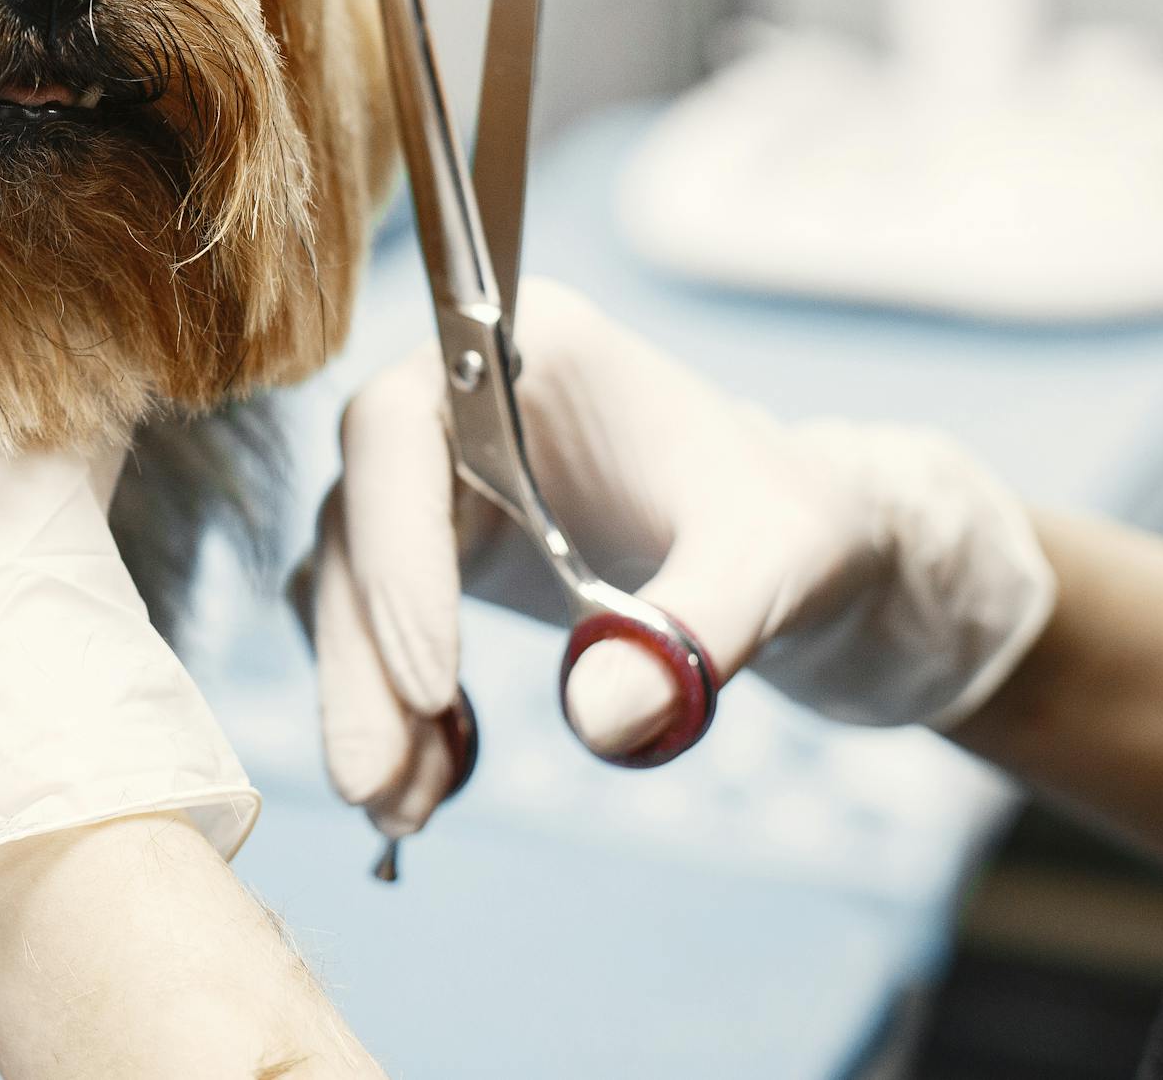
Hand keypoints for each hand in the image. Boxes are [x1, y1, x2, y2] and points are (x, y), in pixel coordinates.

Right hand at [301, 280, 1054, 840]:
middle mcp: (456, 403)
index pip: (398, 429)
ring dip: (364, 701)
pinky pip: (374, 635)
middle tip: (374, 784)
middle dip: (361, 659)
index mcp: (528, 350)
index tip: (432, 680)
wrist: (816, 565)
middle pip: (355, 520)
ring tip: (401, 813)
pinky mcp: (433, 557)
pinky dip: (391, 713)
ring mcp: (436, 483)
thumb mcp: (779, 564)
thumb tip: (596, 719)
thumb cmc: (805, 530)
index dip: (395, 549)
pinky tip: (429, 788)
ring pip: (347, 588)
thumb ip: (695, 629)